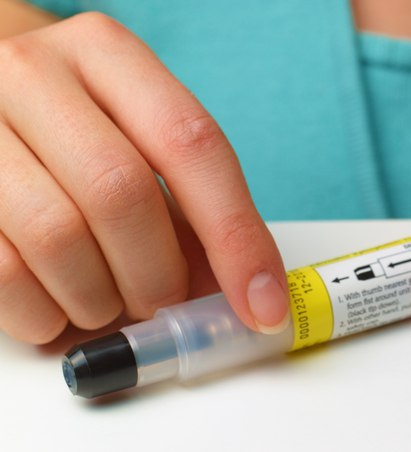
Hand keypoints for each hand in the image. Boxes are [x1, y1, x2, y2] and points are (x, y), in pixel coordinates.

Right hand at [0, 13, 289, 342]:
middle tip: (163, 301)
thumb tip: (247, 294)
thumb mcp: (141, 144)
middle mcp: (36, 74)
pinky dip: (45, 315)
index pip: (193, 145)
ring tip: (109, 301)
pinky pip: (2, 273)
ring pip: (57, 237)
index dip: (237, 237)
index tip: (263, 305)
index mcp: (108, 55)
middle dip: (158, 274)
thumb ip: (194, 212)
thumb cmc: (80, 132)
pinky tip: (60, 307)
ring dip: (100, 299)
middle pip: (121, 194)